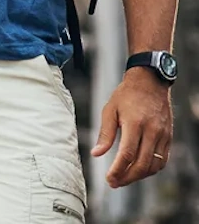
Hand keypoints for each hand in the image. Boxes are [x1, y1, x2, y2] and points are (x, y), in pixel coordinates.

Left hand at [91, 68, 172, 187]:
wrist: (149, 82)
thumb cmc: (126, 94)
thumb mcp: (110, 109)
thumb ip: (105, 133)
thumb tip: (96, 153)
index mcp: (135, 123)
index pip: (127, 154)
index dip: (118, 170)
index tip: (109, 179)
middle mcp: (151, 131)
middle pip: (141, 164)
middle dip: (127, 177)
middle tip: (114, 183)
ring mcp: (163, 135)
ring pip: (153, 165)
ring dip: (139, 176)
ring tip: (124, 178)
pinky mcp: (169, 138)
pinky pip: (162, 160)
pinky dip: (151, 169)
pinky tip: (139, 169)